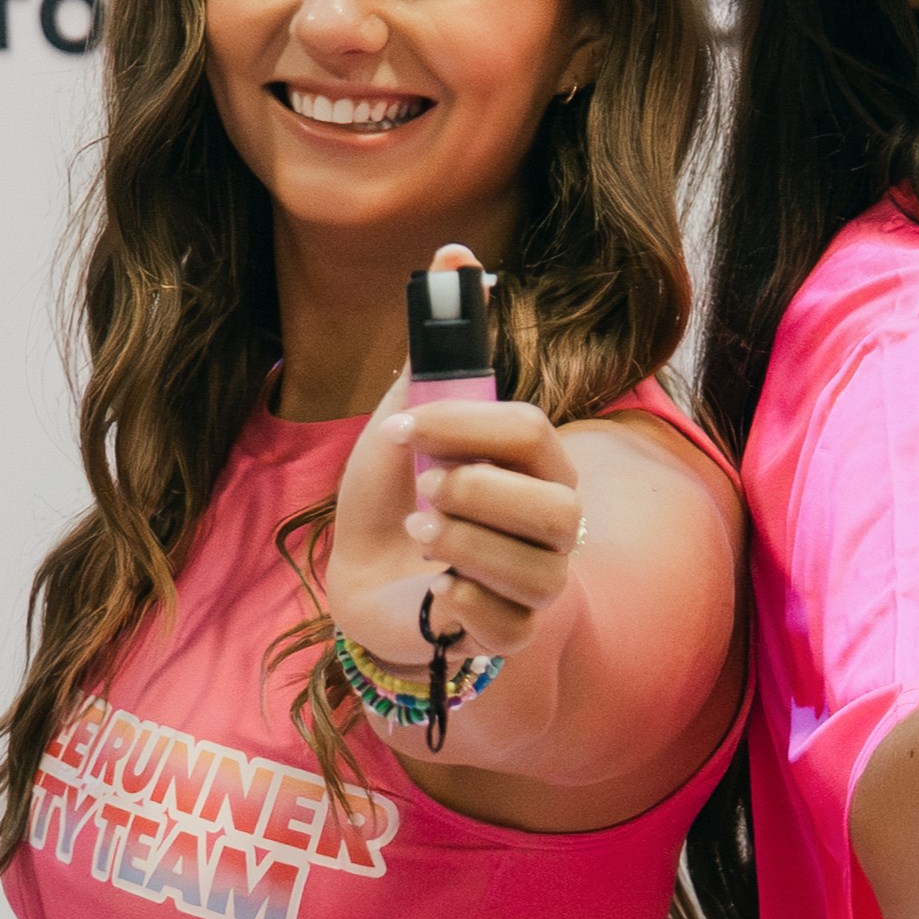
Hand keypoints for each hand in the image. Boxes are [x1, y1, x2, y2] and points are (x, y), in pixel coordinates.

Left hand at [320, 384, 582, 675]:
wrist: (359, 572)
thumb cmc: (391, 498)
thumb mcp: (398, 428)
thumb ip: (426, 372)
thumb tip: (448, 285)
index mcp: (534, 465)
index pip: (531, 433)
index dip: (465, 425)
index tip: (403, 427)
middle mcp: (552, 523)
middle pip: (559, 508)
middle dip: (479, 493)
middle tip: (424, 489)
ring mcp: (537, 582)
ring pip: (539, 572)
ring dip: (465, 546)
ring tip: (419, 535)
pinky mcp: (512, 632)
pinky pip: (511, 625)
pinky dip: (466, 602)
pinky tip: (437, 588)